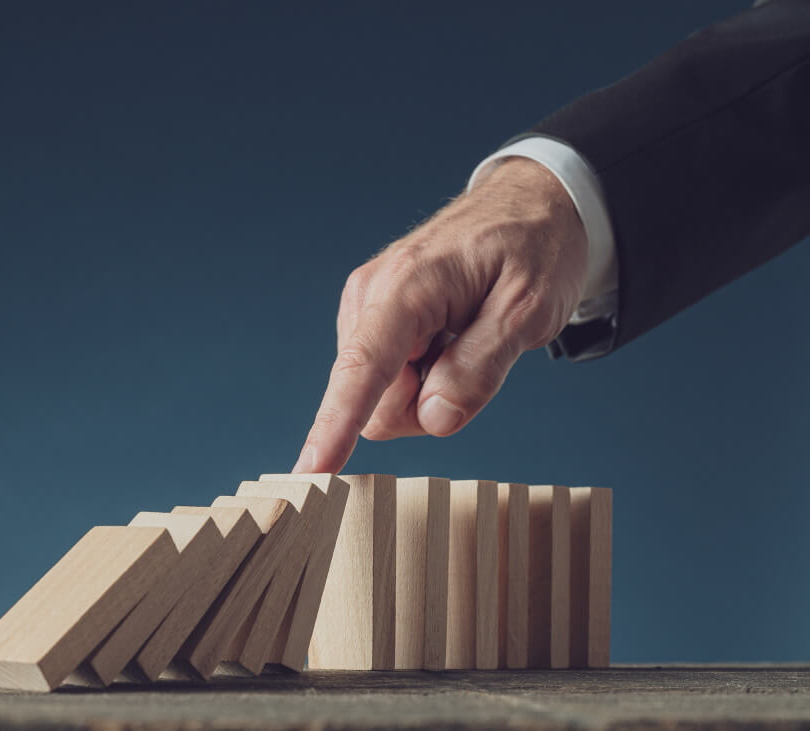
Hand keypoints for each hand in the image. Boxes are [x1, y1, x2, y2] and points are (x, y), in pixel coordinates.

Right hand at [293, 157, 588, 473]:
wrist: (530, 203)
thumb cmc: (533, 247)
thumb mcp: (529, 310)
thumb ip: (481, 368)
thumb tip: (433, 418)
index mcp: (406, 288)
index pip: (363, 370)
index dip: (335, 426)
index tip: (309, 471)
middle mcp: (370, 297)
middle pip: (376, 402)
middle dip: (425, 405)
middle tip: (478, 361)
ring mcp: (366, 308)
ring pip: (381, 397)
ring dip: (428, 389)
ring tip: (466, 341)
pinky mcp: (372, 318)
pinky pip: (388, 379)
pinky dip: (424, 375)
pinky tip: (450, 339)